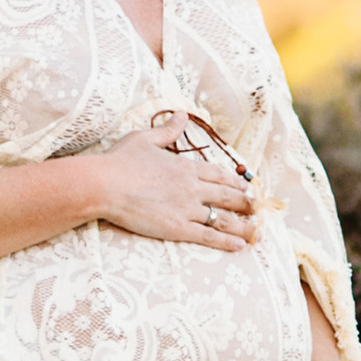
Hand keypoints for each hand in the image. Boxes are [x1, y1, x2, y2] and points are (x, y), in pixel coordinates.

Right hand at [88, 122, 257, 253]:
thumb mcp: (144, 139)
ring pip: (223, 218)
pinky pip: (208, 236)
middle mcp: (192, 187)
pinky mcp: (177, 228)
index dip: (235, 181)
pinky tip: (240, 246)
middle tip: (256, 208)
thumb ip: (167, 130)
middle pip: (227, 196)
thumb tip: (182, 114)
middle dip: (245, 203)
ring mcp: (187, 208)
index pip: (219, 174)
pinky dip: (227, 242)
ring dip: (243, 225)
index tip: (245, 186)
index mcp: (185, 167)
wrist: (104, 184)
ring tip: (256, 231)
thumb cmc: (120, 161)